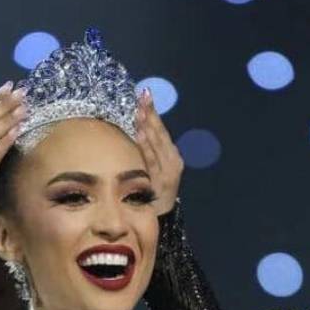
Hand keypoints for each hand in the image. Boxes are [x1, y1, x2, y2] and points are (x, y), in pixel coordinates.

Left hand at [134, 90, 183, 216]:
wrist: (160, 216)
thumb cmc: (153, 190)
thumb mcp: (152, 167)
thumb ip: (147, 149)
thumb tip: (136, 124)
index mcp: (171, 154)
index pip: (160, 129)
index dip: (153, 111)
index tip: (145, 94)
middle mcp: (173, 160)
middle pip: (160, 133)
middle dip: (151, 114)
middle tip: (142, 96)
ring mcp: (168, 171)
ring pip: (157, 145)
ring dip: (148, 126)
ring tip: (140, 111)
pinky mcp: (161, 181)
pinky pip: (151, 161)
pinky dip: (147, 147)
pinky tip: (140, 135)